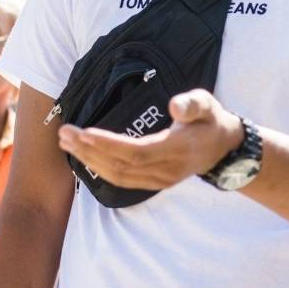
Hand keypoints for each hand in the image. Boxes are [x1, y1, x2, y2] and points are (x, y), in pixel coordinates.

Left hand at [57, 88, 243, 189]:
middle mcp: (166, 170)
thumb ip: (192, 104)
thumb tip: (174, 105)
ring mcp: (159, 180)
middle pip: (121, 166)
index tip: (84, 133)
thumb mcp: (207, 104)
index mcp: (177, 150)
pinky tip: (82, 156)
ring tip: (66, 142)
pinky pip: (121, 180)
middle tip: (65, 133)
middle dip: (89, 151)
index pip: (137, 152)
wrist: (223, 149)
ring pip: (118, 176)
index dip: (108, 145)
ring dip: (89, 160)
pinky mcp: (153, 182)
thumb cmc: (209, 120)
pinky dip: (99, 169)